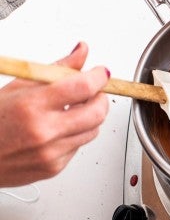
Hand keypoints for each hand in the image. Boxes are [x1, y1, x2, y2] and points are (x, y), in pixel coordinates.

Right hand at [0, 42, 109, 187]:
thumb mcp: (18, 85)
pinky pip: (79, 147)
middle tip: (94, 92)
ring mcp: (50, 153)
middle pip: (97, 113)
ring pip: (93, 131)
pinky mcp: (54, 168)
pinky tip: (57, 130)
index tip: (101, 73)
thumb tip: (81, 51)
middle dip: (101, 99)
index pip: (83, 87)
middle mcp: (44, 131)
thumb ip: (56, 69)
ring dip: (90, 117)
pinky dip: (75, 135)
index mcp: (32, 105)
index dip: (98, 77)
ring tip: (72, 110)